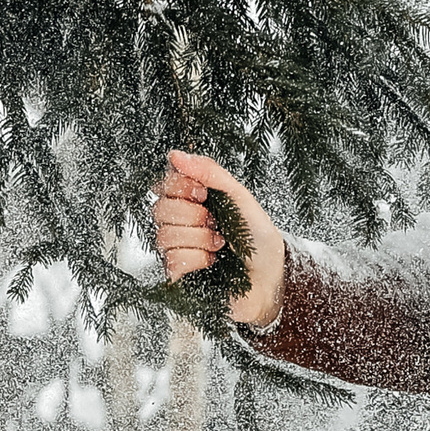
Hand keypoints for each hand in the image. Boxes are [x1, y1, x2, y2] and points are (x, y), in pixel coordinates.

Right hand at [154, 150, 287, 326]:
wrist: (271, 275)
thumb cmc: (258, 237)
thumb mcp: (241, 197)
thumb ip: (211, 173)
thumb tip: (175, 155)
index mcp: (193, 201)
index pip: (163, 184)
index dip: (180, 187)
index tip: (203, 193)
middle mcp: (180, 223)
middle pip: (159, 209)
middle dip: (193, 215)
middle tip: (215, 221)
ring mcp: (176, 248)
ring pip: (164, 236)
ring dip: (199, 238)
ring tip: (219, 243)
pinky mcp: (178, 273)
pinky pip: (172, 260)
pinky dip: (198, 258)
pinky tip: (212, 260)